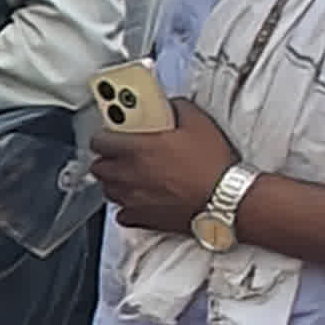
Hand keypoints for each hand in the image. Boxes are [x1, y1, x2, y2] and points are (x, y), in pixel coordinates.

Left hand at [89, 102, 240, 234]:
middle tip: (122, 156)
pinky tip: (140, 200)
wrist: (225, 197)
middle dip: (107, 160)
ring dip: (115, 182)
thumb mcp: (199, 123)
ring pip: (107, 190)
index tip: (112, 135)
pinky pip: (122, 214)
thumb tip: (170, 105)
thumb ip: (178, 109)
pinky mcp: (142, 218)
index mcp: (138, 148)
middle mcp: (129, 174)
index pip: (99, 141)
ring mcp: (132, 198)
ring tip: (132, 177)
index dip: (104, 137)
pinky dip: (127, 207)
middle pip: (98, 167)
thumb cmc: (213, 164)